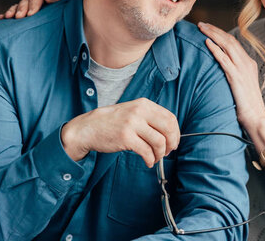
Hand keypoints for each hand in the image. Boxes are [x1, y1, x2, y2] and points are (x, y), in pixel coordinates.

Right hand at [0, 0, 67, 18]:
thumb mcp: (69, 10)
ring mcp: (32, 8)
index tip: (31, 14)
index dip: (35, 4)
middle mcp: (40, 1)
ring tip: (8, 17)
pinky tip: (1, 18)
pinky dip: (7, 15)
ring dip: (13, 10)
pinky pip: (14, 14)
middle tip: (20, 17)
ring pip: (20, 6)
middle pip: (28, 1)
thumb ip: (59, 1)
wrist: (71, 27)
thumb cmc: (72, 19)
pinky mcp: (26, 17)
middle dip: (23, 8)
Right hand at [61, 97, 179, 167]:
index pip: (170, 117)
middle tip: (168, 151)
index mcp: (144, 104)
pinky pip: (146, 151)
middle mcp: (140, 112)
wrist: (89, 127)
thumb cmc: (112, 121)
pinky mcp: (125, 138)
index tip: (174, 141)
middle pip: (168, 129)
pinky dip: (150, 159)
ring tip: (155, 158)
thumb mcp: (133, 111)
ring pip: (159, 142)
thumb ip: (150, 117)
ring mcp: (132, 124)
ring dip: (160, 154)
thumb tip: (170, 132)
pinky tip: (148, 161)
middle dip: (171, 143)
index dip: (176, 132)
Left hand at [197, 22, 264, 129]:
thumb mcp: (241, 85)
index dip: (220, 34)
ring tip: (202, 28)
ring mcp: (242, 69)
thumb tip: (221, 70)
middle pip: (230, 40)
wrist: (256, 116)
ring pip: (227, 45)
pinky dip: (215, 49)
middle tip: (201, 24)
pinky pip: (224, 59)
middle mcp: (247, 62)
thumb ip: (234, 74)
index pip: (233, 43)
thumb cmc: (247, 105)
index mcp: (249, 63)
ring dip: (213, 35)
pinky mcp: (236, 77)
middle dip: (215, 30)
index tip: (209, 29)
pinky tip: (207, 43)